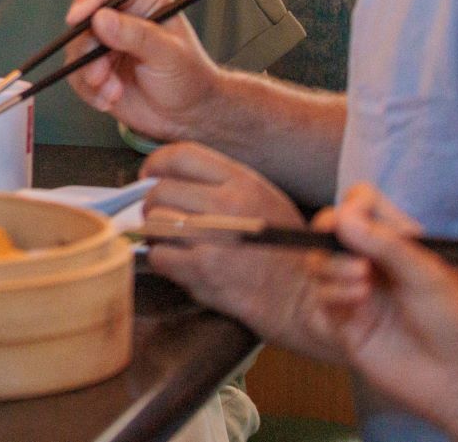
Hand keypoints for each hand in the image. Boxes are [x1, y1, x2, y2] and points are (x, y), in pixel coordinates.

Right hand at [64, 0, 223, 143]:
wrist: (186, 117)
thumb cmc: (189, 79)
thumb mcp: (169, 54)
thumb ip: (136, 35)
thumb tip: (101, 17)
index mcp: (145, 1)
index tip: (80, 14)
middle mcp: (121, 17)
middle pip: (86, 14)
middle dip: (88, 45)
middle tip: (98, 69)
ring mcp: (104, 42)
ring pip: (77, 46)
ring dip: (90, 72)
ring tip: (113, 90)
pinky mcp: (92, 66)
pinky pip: (75, 73)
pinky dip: (89, 90)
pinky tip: (110, 98)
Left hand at [141, 142, 331, 352]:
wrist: (305, 300)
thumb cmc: (286, 253)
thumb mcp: (265, 200)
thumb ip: (221, 185)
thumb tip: (169, 178)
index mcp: (243, 181)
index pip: (180, 156)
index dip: (156, 166)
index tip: (152, 178)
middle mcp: (227, 204)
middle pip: (160, 191)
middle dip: (155, 207)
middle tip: (165, 220)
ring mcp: (214, 237)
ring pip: (154, 222)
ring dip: (157, 235)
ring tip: (174, 244)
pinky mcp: (203, 269)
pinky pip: (158, 256)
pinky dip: (163, 261)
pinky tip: (181, 265)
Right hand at [304, 184, 457, 440]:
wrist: (455, 380)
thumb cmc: (454, 324)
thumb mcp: (427, 275)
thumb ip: (385, 244)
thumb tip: (342, 217)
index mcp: (396, 244)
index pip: (360, 204)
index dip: (354, 205)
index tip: (357, 220)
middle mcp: (370, 263)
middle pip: (328, 230)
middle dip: (332, 235)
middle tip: (352, 254)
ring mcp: (354, 291)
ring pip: (317, 262)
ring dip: (333, 266)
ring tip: (362, 281)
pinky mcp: (342, 321)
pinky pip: (319, 296)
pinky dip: (333, 294)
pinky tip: (359, 302)